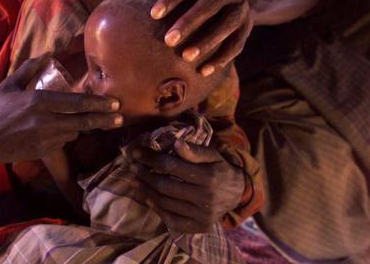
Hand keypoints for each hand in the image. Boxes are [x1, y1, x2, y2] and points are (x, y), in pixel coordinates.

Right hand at [0, 55, 122, 168]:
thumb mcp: (9, 85)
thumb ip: (30, 69)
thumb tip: (47, 54)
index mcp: (39, 102)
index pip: (76, 103)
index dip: (98, 104)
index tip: (114, 103)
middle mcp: (46, 122)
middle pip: (83, 122)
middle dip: (104, 120)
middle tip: (120, 117)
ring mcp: (44, 139)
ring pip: (74, 132)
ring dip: (81, 127)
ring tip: (90, 121)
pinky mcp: (41, 152)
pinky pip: (62, 142)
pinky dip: (66, 135)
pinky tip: (64, 130)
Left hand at [124, 139, 244, 233]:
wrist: (237, 194)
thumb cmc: (219, 169)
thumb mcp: (213, 155)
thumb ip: (195, 151)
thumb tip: (176, 143)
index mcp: (209, 176)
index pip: (171, 166)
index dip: (150, 158)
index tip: (136, 153)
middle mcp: (205, 198)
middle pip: (165, 186)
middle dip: (145, 175)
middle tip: (132, 167)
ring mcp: (202, 215)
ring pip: (165, 203)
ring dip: (146, 191)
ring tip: (135, 181)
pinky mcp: (199, 227)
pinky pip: (171, 219)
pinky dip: (157, 208)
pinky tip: (148, 197)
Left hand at [153, 0, 252, 76]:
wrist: (241, 2)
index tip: (153, 14)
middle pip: (210, 4)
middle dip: (188, 22)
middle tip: (167, 41)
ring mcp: (243, 9)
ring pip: (227, 25)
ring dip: (206, 42)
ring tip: (185, 57)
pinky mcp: (248, 29)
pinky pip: (237, 45)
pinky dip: (220, 59)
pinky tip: (203, 71)